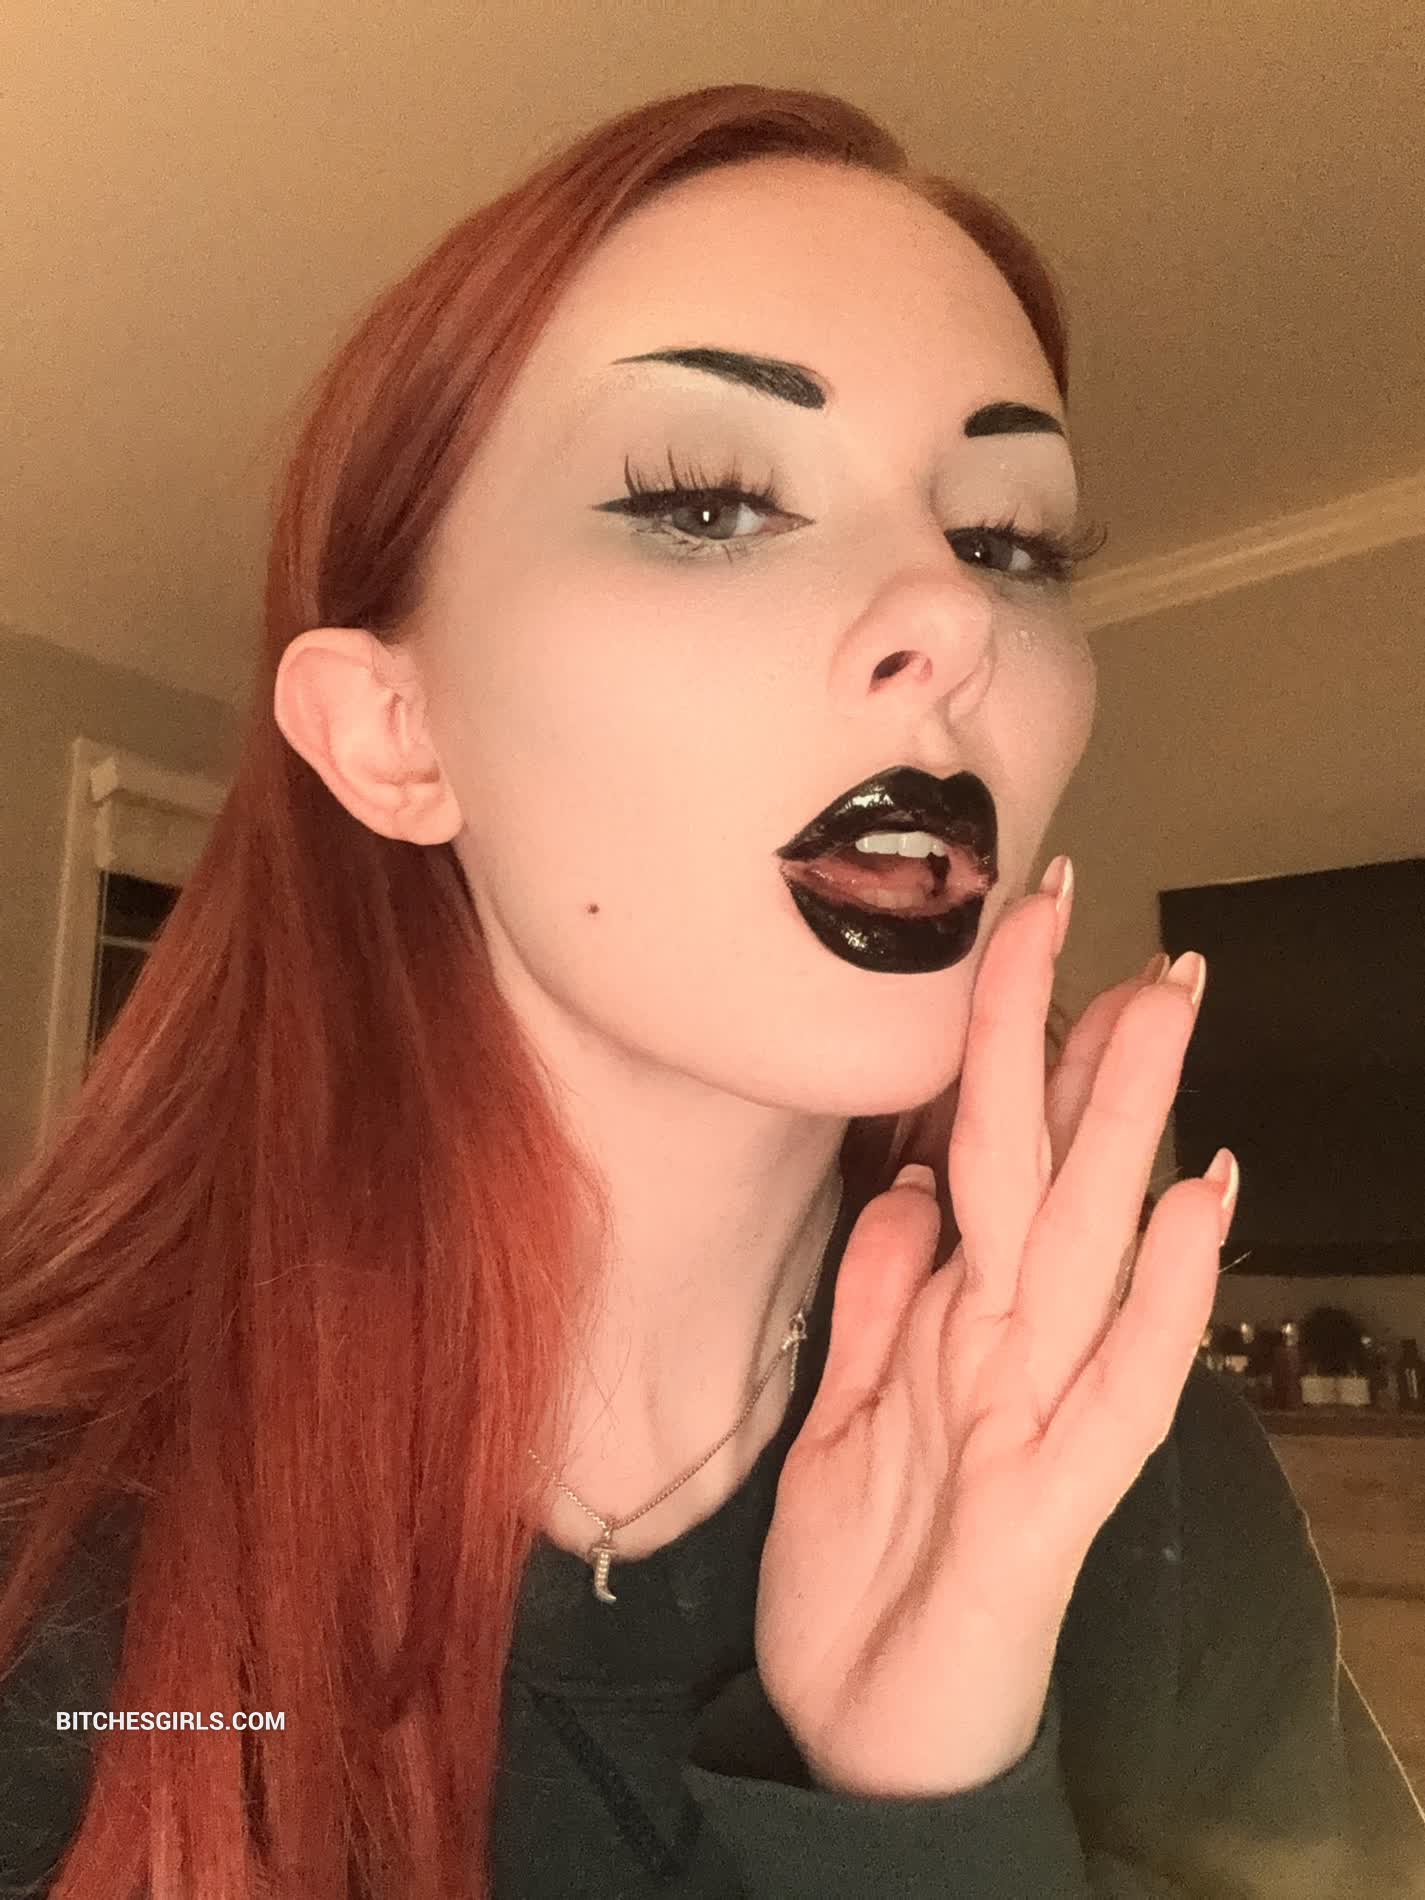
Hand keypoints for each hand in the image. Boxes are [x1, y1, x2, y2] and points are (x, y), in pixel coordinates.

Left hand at [756, 886, 1225, 1797]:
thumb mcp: (834, 1421)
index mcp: (952, 1322)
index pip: (987, 1152)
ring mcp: (1038, 1413)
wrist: (863, 1746)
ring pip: (1088, 1239)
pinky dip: (1162, 1294)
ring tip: (1160, 1009)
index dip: (1001, 1042)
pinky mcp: (1053, 1499)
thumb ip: (869, 1303)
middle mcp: (1006, 1348)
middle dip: (1077, 1043)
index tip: (1018, 930)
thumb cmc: (861, 1581)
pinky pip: (1120, 1382)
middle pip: (1046, 1167)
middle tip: (1112, 924)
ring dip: (1125, 1123)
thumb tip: (899, 1187)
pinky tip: (1196, 1205)